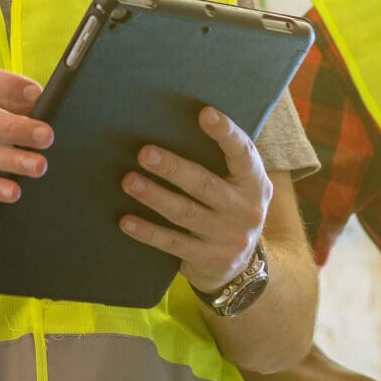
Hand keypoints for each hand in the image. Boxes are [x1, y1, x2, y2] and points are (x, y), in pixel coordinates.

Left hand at [120, 107, 270, 293]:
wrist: (242, 267)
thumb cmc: (230, 210)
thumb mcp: (239, 187)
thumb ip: (220, 163)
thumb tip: (172, 127)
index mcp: (254, 183)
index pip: (243, 153)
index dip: (226, 133)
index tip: (205, 113)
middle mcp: (245, 209)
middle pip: (204, 184)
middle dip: (173, 168)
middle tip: (144, 153)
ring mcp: (227, 237)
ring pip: (184, 213)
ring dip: (154, 196)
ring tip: (129, 181)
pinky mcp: (209, 259)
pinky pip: (173, 242)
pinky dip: (148, 231)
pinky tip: (126, 221)